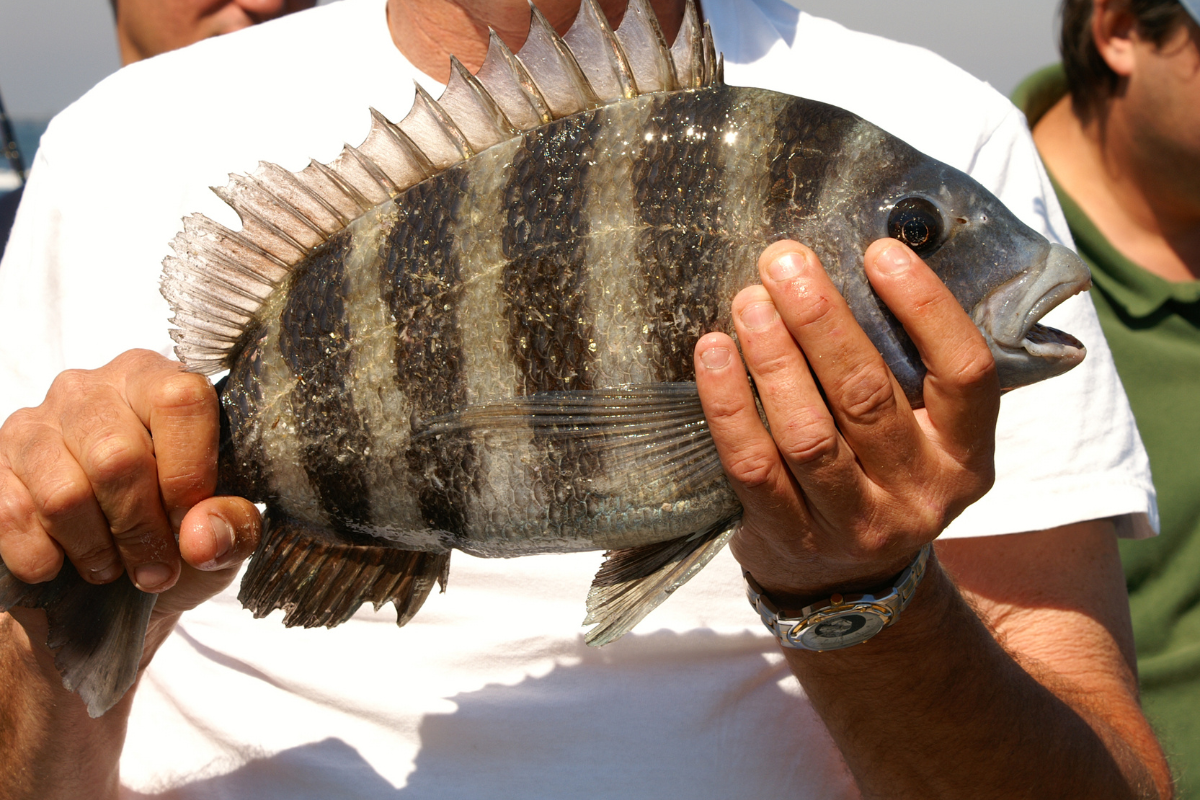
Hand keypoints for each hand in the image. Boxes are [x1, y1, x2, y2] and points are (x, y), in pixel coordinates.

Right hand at [0, 349, 259, 620]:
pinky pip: (14, 515)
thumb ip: (233, 526)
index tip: (189, 520)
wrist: (117, 570)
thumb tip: (200, 539)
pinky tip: (65, 563)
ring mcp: (38, 422)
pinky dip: (45, 556)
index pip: (180, 401)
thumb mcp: (227, 529)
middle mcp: (94, 389)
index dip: (188, 472)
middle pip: (117, 458)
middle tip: (156, 568)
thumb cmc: (182, 531)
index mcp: (162, 382)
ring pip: (64, 495)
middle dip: (140, 529)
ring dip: (95, 549)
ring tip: (114, 566)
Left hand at [694, 240, 999, 601]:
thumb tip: (851, 260)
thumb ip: (903, 365)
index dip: (925, 308)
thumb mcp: (919, 430)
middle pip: (868, 395)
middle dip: (822, 320)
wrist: (845, 585)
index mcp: (966, 454)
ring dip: (773, 359)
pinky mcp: (790, 537)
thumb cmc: (878, 471)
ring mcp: (855, 523)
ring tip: (748, 302)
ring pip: (808, 433)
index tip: (879, 251)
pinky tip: (712, 353)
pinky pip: (753, 464)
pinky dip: (728, 405)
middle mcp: (921, 493)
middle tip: (784, 263)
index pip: (965, 373)